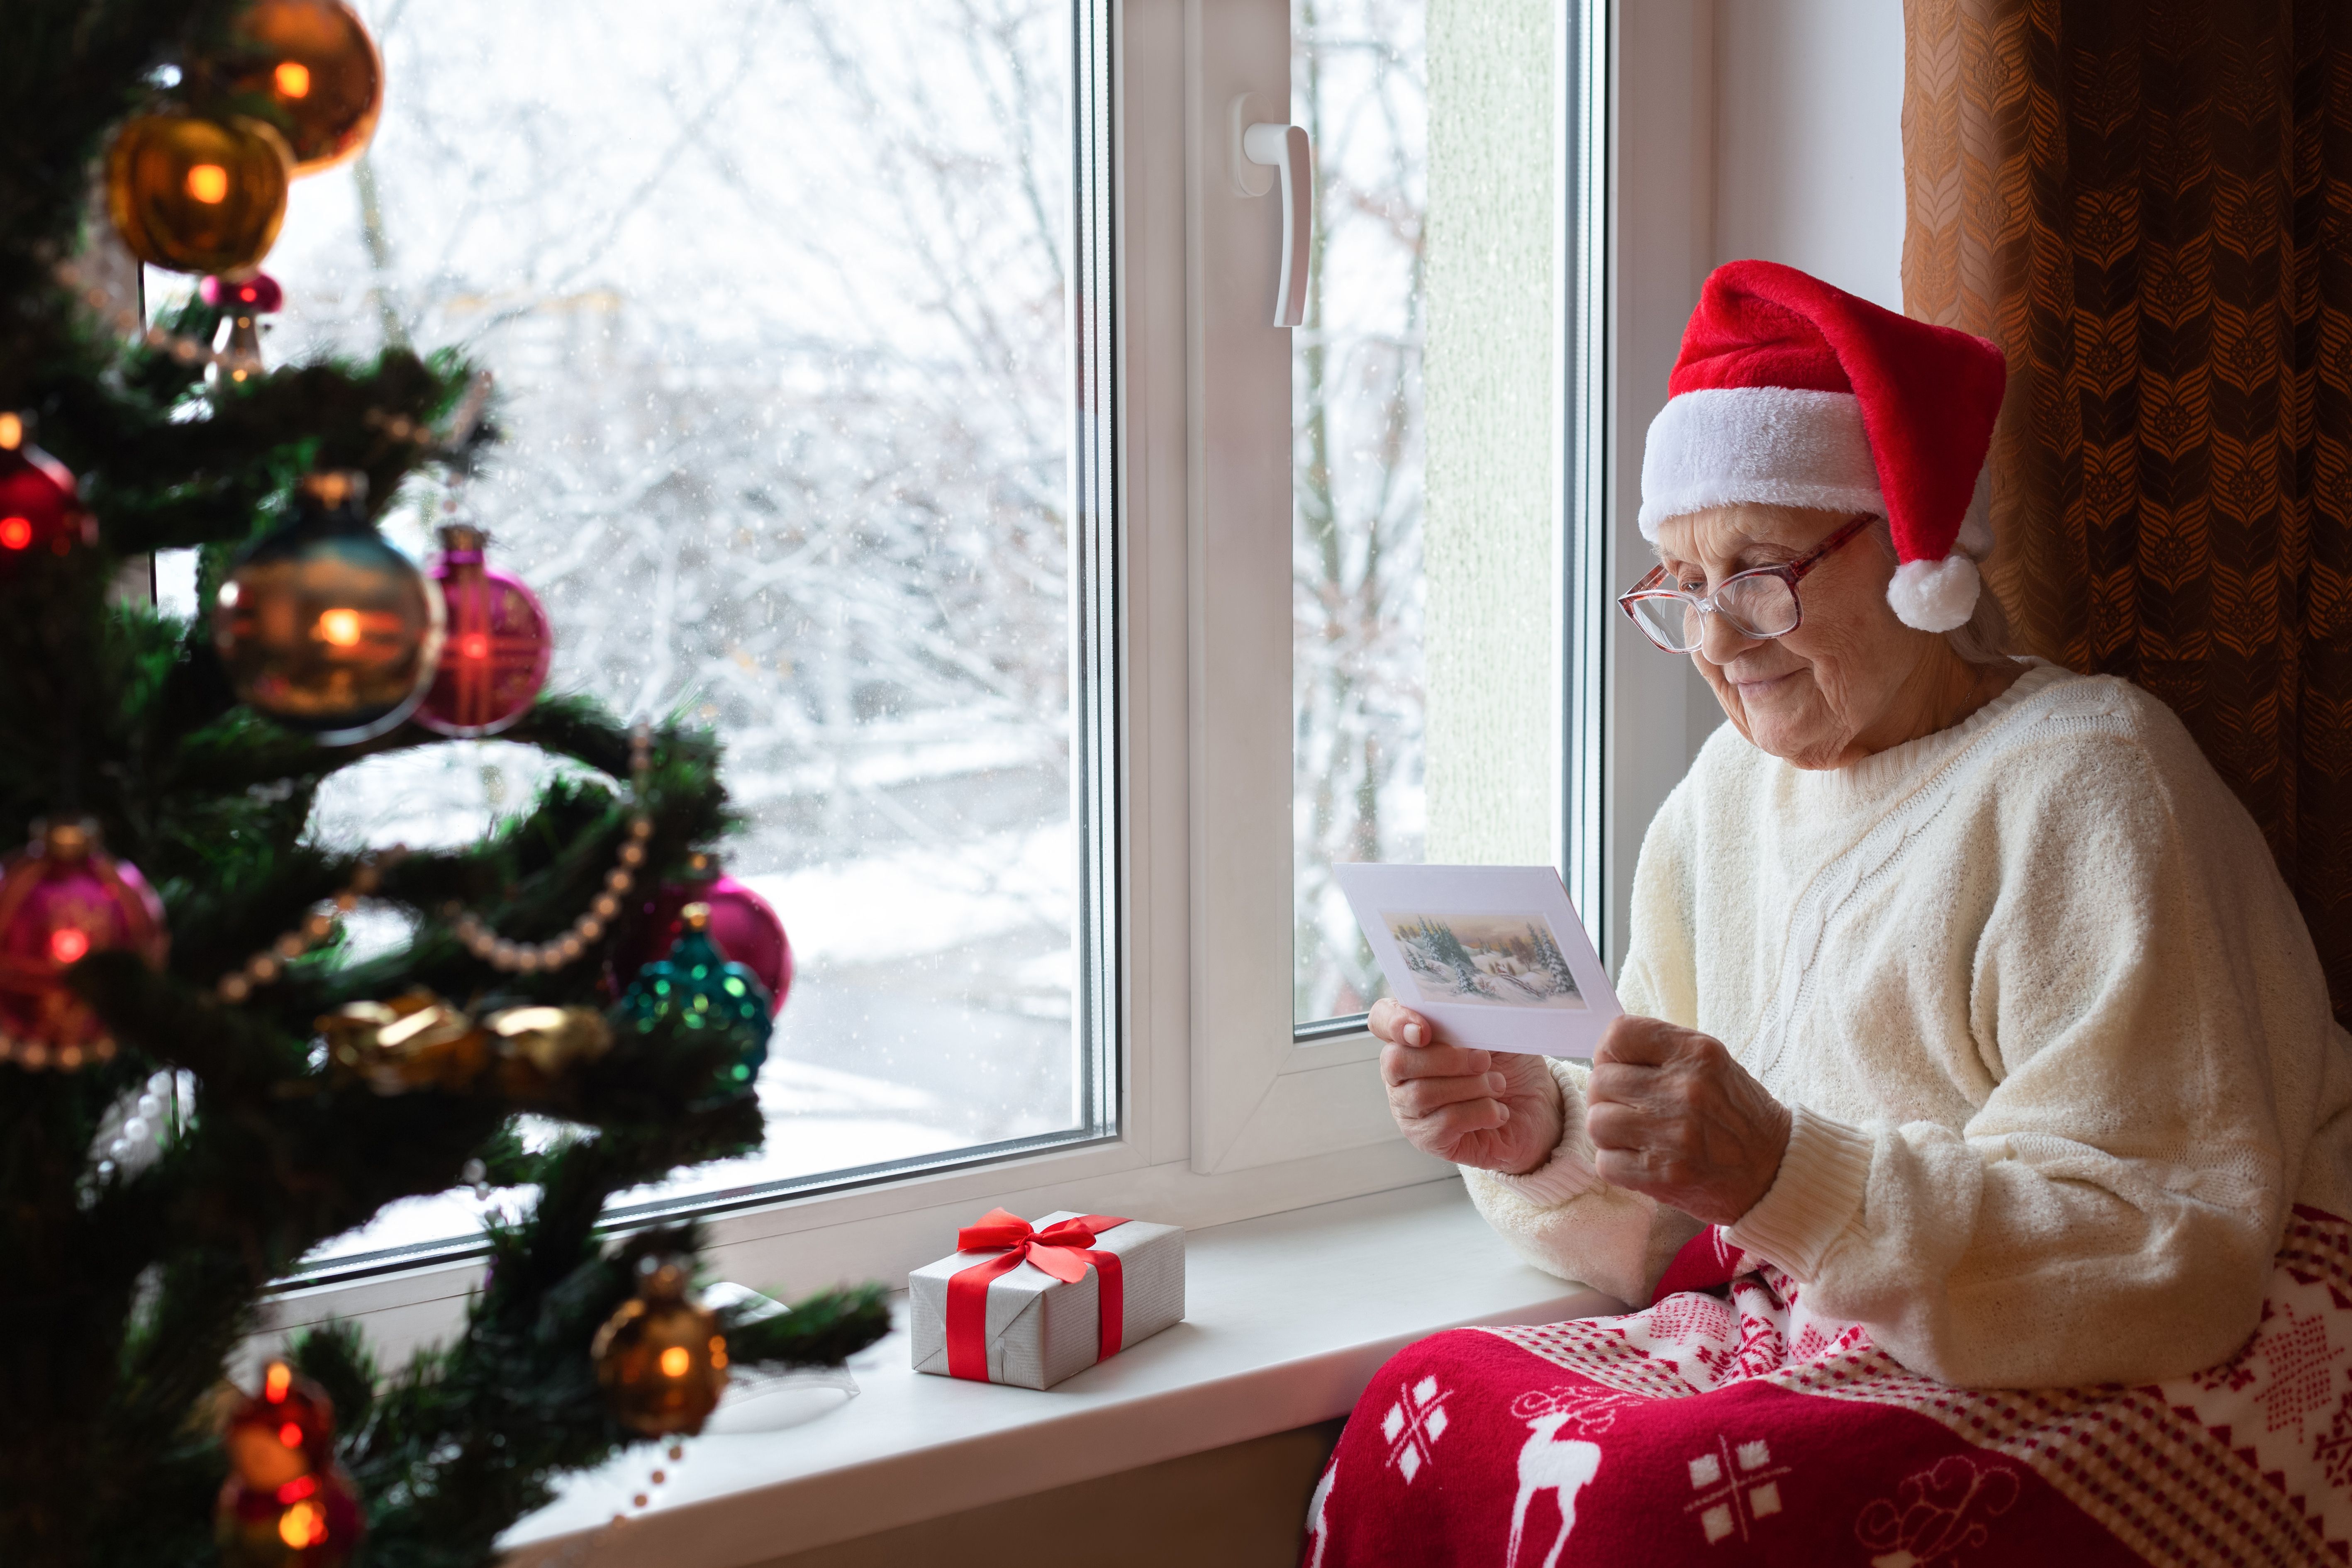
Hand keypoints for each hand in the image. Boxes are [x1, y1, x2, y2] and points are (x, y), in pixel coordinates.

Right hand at [1371, 998, 1564, 1174]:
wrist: (1537, 1112)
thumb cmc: (1511, 1067)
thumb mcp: (1495, 1031)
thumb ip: (1470, 1018)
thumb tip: (1463, 1012)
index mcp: (1412, 1038)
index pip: (1381, 1021)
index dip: (1394, 1022)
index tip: (1425, 1031)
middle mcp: (1402, 1074)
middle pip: (1396, 1061)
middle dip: (1445, 1059)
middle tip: (1484, 1060)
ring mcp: (1410, 1109)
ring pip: (1422, 1094)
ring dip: (1470, 1087)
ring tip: (1498, 1085)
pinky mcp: (1427, 1138)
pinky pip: (1444, 1122)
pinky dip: (1479, 1113)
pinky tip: (1497, 1112)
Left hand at [1584, 1015, 1790, 1224]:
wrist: (1776, 1172)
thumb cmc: (1739, 1116)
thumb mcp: (1713, 1066)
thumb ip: (1663, 1053)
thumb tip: (1605, 1054)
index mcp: (1697, 1053)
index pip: (1619, 1035)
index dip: (1609, 1053)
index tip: (1619, 1067)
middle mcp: (1685, 1089)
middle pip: (1601, 1081)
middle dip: (1609, 1097)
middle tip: (1631, 1109)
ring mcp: (1674, 1134)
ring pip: (1597, 1122)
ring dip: (1609, 1132)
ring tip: (1637, 1136)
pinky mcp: (1664, 1175)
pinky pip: (1606, 1163)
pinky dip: (1617, 1164)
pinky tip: (1642, 1161)